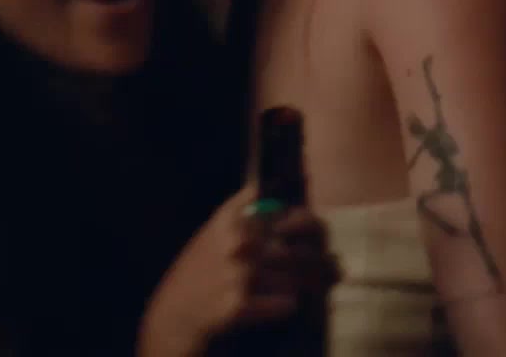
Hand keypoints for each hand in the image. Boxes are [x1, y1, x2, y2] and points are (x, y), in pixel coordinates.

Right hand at [139, 185, 339, 356]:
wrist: (171, 319)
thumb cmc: (196, 276)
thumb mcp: (211, 234)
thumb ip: (239, 212)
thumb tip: (265, 185)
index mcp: (232, 220)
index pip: (289, 215)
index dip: (311, 227)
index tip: (321, 236)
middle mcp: (237, 242)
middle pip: (298, 249)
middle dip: (319, 261)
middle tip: (335, 269)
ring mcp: (238, 274)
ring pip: (294, 277)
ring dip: (309, 285)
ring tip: (321, 288)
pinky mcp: (239, 305)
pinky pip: (283, 304)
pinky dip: (287, 306)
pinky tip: (287, 306)